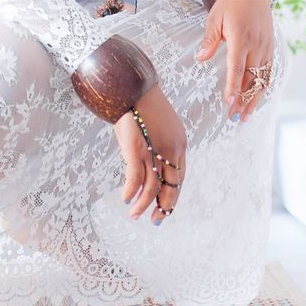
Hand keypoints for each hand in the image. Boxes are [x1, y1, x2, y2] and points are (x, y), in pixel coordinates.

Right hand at [114, 85, 186, 223]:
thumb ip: (156, 143)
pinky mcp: (137, 149)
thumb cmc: (141, 104)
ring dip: (144, 203)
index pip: (179, 175)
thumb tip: (147, 160)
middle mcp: (171, 149)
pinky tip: (126, 199)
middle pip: (171, 184)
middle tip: (157, 219)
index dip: (172, 193)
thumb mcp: (155, 126)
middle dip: (164, 204)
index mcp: (179, 143)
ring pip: (152, 185)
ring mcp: (154, 149)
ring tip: (136, 215)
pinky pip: (136, 177)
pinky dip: (131, 191)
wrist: (132, 86)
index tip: (165, 205)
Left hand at [194, 0, 274, 122]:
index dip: (233, 87)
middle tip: (235, 118)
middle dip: (243, 100)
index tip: (230, 103)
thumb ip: (209, 40)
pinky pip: (269, 72)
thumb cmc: (231, 3)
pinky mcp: (270, 48)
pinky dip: (263, 88)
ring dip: (255, 99)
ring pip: (262, 79)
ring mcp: (266, 48)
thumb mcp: (215, 18)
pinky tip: (257, 100)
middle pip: (251, 78)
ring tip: (247, 116)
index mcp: (242, 38)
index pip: (237, 67)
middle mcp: (257, 45)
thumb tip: (200, 58)